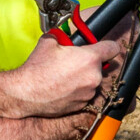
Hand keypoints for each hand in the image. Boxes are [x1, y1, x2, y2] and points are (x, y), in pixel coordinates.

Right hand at [1, 34, 121, 118]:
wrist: (26, 93)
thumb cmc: (37, 68)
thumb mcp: (49, 42)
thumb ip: (62, 36)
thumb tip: (63, 35)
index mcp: (90, 58)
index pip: (113, 48)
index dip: (107, 45)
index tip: (103, 47)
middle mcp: (94, 76)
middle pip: (100, 65)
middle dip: (89, 63)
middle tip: (72, 62)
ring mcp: (89, 92)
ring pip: (92, 80)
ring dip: (83, 77)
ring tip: (64, 76)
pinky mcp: (82, 104)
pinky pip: (84, 93)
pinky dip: (77, 90)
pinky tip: (62, 87)